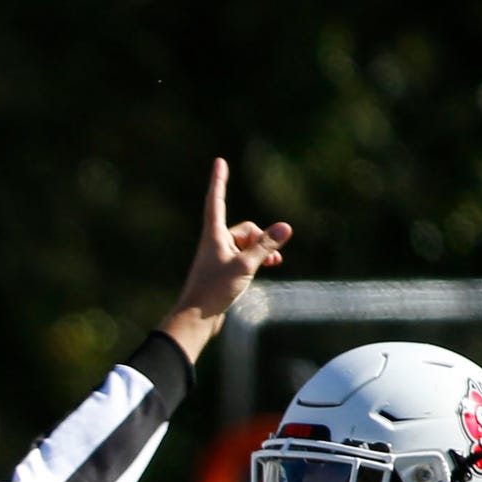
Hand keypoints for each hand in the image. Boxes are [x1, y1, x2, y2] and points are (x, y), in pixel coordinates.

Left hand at [157, 160, 292, 362]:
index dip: (219, 181)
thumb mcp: (245, 266)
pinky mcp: (224, 272)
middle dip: (260, 238)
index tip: (219, 162)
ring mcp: (219, 257)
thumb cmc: (214, 291)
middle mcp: (214, 243)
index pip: (217, 201)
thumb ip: (266, 246)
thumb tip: (285, 227)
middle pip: (244, 229)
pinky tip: (266, 268)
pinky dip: (256, 260)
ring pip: (246, 244)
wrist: (197, 318)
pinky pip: (245, 257)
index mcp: (213, 235)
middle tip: (269, 257)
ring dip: (261, 251)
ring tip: (273, 264)